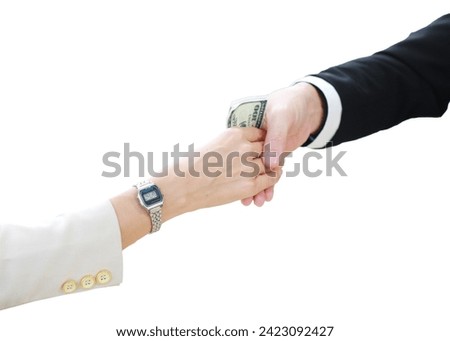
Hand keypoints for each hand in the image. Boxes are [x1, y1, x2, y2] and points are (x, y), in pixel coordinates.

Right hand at [156, 127, 281, 217]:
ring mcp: (248, 167)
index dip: (262, 140)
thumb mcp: (213, 144)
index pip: (259, 133)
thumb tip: (242, 149)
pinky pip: (270, 178)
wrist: (182, 185)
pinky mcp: (249, 185)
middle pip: (266, 147)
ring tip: (271, 168)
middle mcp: (244, 148)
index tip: (263, 145)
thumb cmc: (191, 166)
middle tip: (270, 157)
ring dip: (271, 165)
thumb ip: (231, 145)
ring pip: (269, 163)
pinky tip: (274, 176)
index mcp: (234, 134)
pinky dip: (274, 177)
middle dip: (268, 152)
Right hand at [241, 82, 323, 205]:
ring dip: (256, 188)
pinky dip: (268, 185)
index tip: (234, 181)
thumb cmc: (289, 106)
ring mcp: (262, 150)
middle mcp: (251, 142)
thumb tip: (270, 164)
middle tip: (244, 198)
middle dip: (244, 182)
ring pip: (257, 171)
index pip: (238, 149)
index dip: (235, 165)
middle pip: (246, 165)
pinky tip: (266, 197)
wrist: (307, 108)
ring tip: (255, 202)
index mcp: (246, 128)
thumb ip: (275, 139)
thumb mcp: (281, 118)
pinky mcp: (274, 156)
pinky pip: (269, 172)